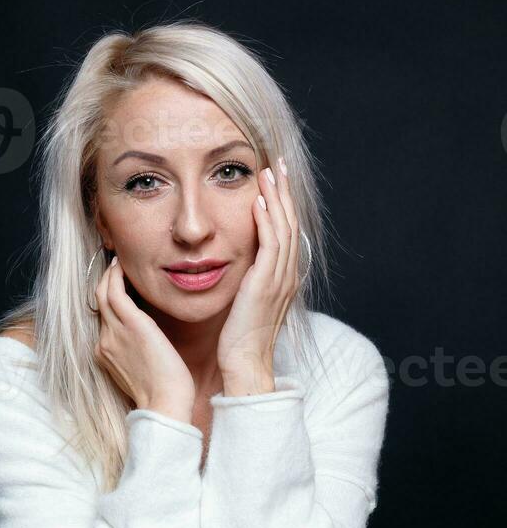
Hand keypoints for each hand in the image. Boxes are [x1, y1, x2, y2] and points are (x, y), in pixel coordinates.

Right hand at [94, 256, 194, 418]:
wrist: (164, 404)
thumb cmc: (163, 393)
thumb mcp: (144, 371)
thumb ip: (138, 354)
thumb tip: (149, 343)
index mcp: (105, 353)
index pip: (103, 319)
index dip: (108, 300)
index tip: (119, 286)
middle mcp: (104, 341)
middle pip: (98, 302)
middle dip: (105, 282)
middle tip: (118, 266)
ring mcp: (113, 332)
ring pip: (103, 293)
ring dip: (110, 274)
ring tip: (121, 261)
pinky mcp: (130, 324)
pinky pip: (115, 291)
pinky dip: (116, 276)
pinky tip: (124, 265)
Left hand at [217, 158, 300, 390]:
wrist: (245, 364)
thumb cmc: (239, 339)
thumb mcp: (245, 303)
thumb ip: (246, 280)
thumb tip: (237, 265)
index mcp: (284, 278)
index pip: (286, 232)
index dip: (282, 205)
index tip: (275, 181)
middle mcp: (287, 275)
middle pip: (291, 223)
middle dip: (284, 192)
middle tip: (277, 164)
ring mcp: (280, 279)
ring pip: (284, 228)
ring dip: (276, 197)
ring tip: (268, 171)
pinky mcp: (267, 283)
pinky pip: (271, 243)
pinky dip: (267, 219)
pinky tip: (259, 199)